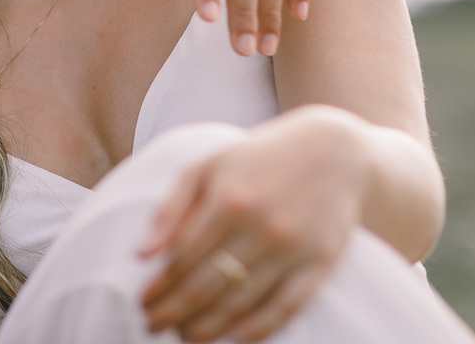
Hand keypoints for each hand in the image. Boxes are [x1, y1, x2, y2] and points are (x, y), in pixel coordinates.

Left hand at [137, 108, 368, 342]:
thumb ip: (170, 207)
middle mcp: (260, 227)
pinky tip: (235, 340)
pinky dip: (259, 330)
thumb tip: (141, 254)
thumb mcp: (207, 166)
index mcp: (227, 201)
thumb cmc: (257, 158)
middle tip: (154, 326)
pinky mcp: (321, 263)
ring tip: (186, 337)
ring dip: (209, 327)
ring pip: (242, 303)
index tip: (141, 303)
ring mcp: (293, 248)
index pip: (182, 258)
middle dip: (174, 312)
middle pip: (207, 286)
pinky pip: (286, 307)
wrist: (333, 150)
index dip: (159, 286)